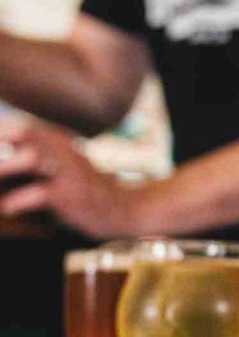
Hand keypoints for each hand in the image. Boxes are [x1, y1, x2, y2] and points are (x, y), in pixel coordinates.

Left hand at [0, 118, 137, 238]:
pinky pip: (42, 193)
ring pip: (31, 158)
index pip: (22, 126)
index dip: (1, 132)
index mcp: (61, 143)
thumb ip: (40, 158)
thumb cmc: (89, 191)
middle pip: (24, 133)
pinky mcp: (74, 195)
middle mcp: (65, 152)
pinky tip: (8, 208)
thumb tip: (6, 164)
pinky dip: (18, 201)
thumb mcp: (67, 167)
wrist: (128, 210)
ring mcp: (71, 173)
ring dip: (4, 168)